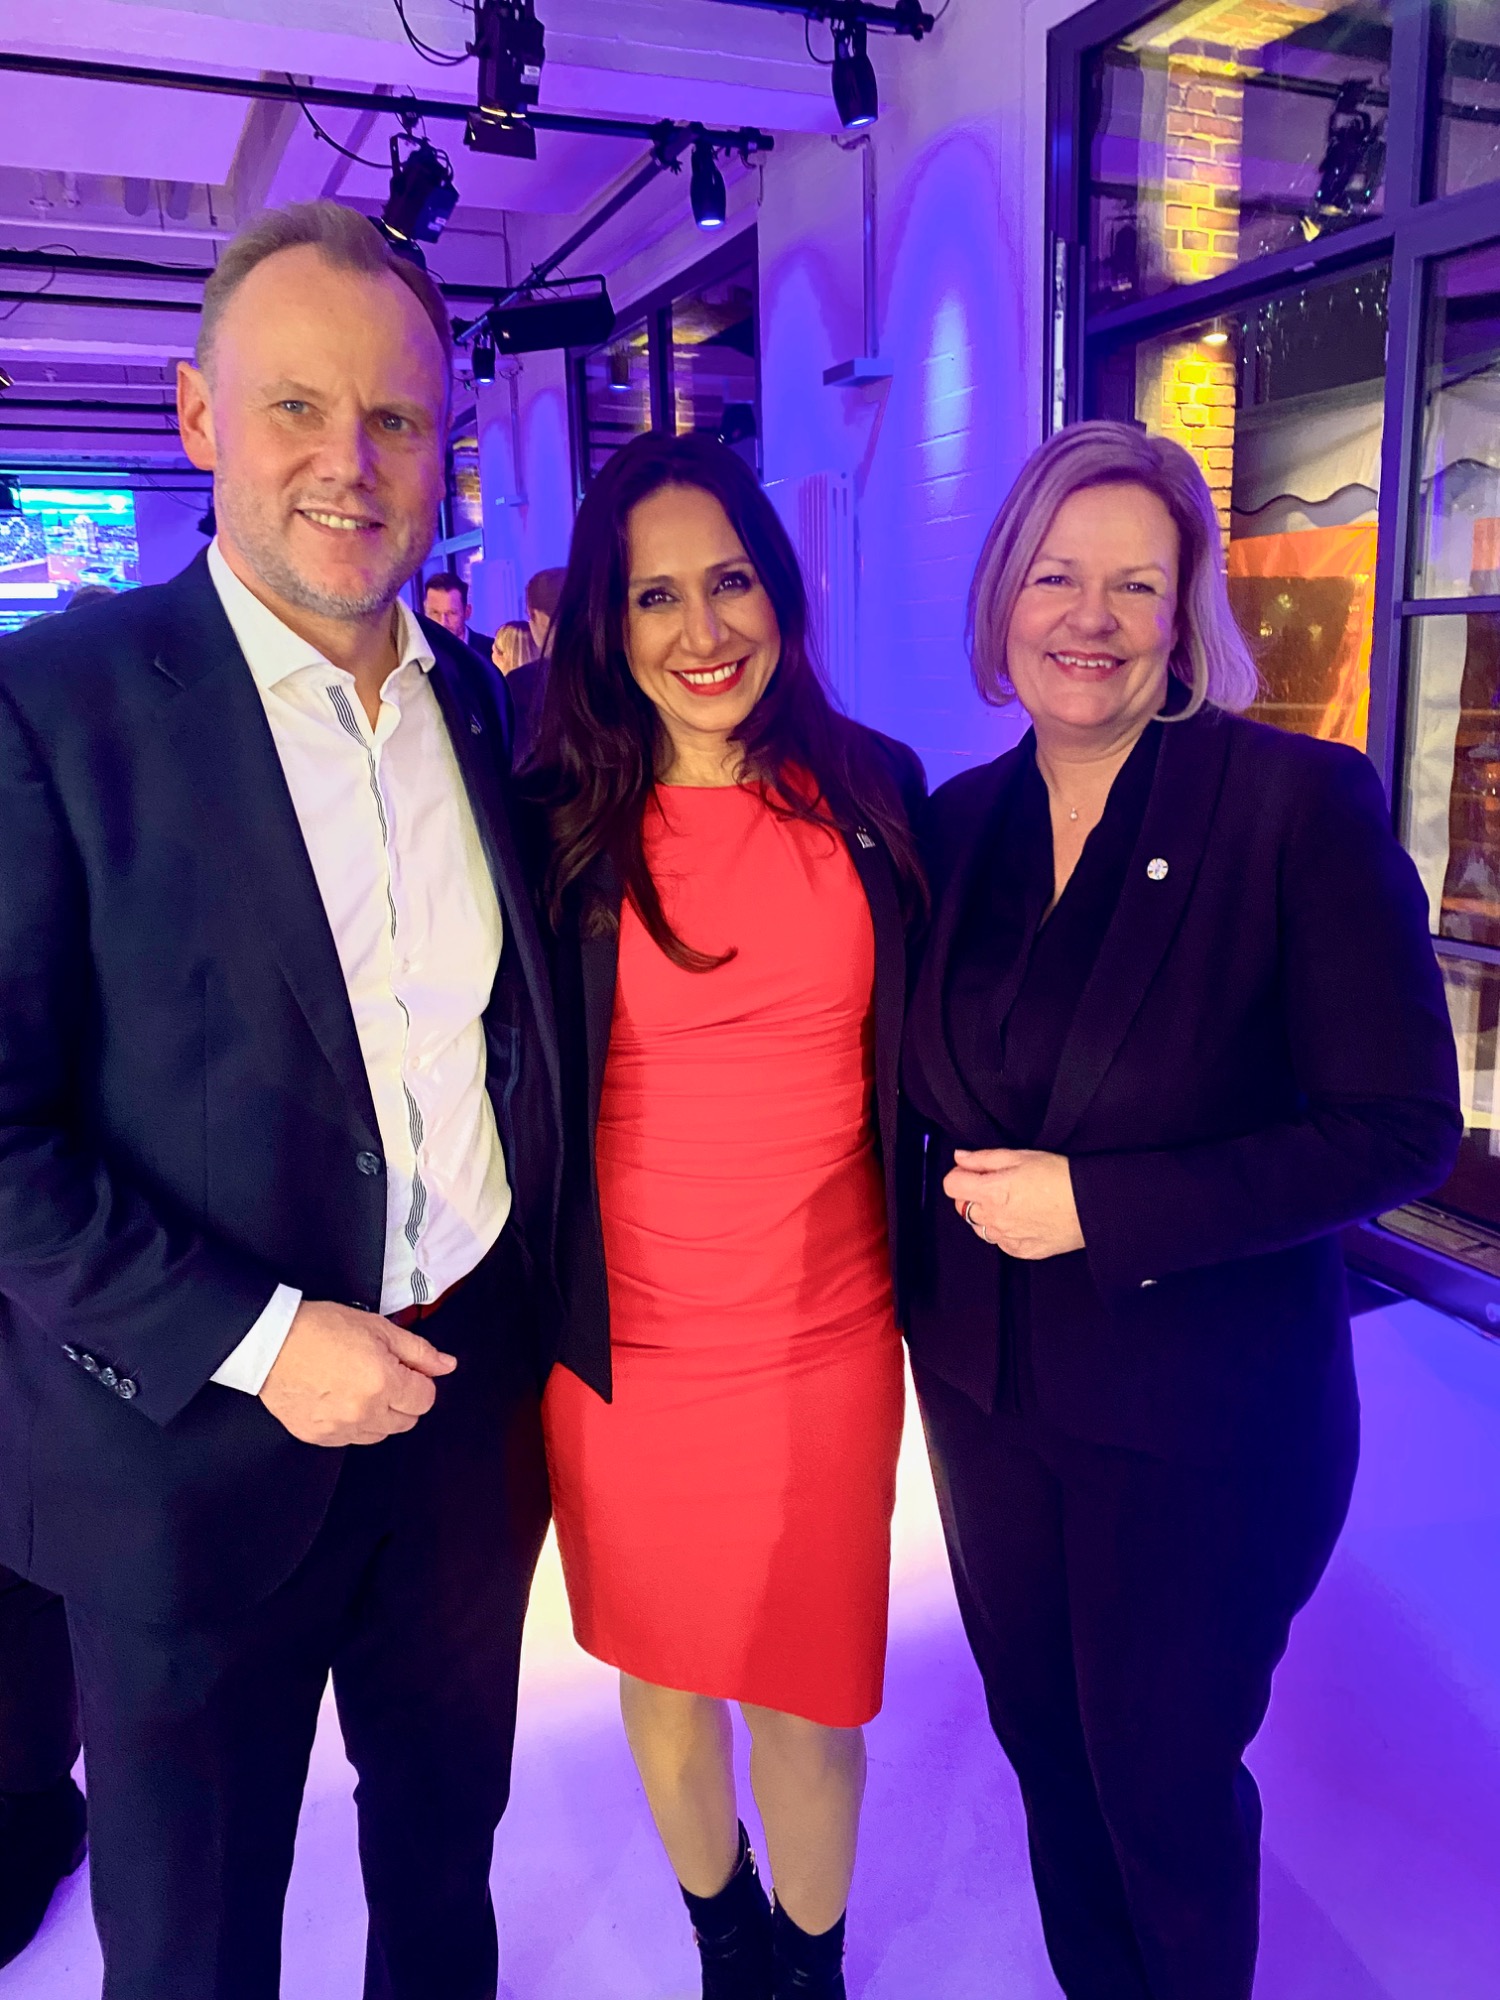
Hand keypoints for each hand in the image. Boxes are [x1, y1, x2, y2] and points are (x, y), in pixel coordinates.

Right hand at [259, 1300, 456, 1447]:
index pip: (425, 1399)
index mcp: (383, 1383)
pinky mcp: (318, 1436)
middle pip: (406, 1421)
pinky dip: (353, 1423)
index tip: (406, 1369)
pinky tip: (341, 1399)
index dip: (420, 1381)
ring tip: (359, 1384)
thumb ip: (419, 1351)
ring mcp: (340, 1428)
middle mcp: (364, 1412)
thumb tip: (446, 1365)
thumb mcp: (379, 1328)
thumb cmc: (321, 1329)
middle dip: (403, 1398)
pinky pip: (350, 1439)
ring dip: (380, 1413)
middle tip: (383, 1373)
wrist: (271, 1342)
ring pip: (380, 1434)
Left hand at [943, 1148, 1085, 1260]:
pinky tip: (1023, 1217)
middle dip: (972, 1194)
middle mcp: (994, 1218)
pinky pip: (999, 1241)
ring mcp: (1006, 1238)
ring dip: (986, 1214)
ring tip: (1012, 1202)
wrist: (1091, 1206)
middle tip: (996, 1184)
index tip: (970, 1172)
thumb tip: (960, 1158)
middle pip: (962, 1207)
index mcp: (991, 1192)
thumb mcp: (1021, 1156)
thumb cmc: (1061, 1177)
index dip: (959, 1175)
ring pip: (979, 1226)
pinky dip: (1004, 1230)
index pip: (951, 1186)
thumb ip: (984, 1158)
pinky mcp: (1020, 1251)